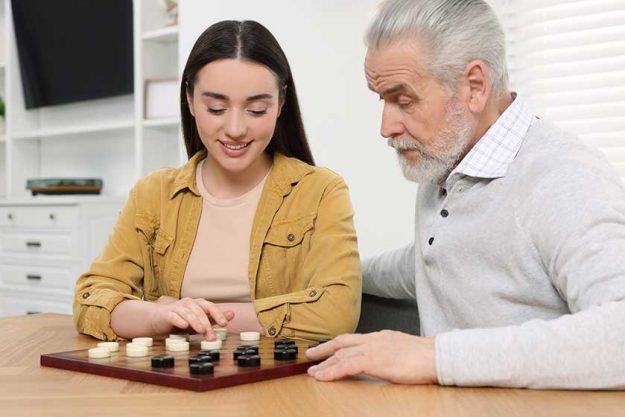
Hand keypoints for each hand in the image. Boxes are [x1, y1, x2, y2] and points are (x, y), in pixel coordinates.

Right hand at [149, 297, 234, 339]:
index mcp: (198, 304)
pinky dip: (179, 320)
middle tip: (212, 336)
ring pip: (188, 313)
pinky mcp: (167, 314)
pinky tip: (184, 325)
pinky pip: (174, 316)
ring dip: (196, 322)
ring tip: (201, 331)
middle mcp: (189, 303)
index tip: (224, 324)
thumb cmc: (181, 320)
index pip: (210, 307)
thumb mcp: (199, 321)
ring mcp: (177, 307)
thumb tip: (232, 314)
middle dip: (207, 324)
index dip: (218, 315)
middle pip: (200, 312)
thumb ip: (214, 319)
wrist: (158, 319)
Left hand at [305, 330, 437, 383]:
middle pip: (342, 342)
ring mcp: (373, 348)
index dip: (337, 344)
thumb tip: (385, 360)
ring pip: (341, 353)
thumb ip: (390, 353)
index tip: (327, 349)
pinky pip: (346, 365)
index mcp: (381, 337)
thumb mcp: (403, 350)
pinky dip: (332, 370)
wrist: (437, 356)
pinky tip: (323, 376)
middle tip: (311, 355)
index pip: (353, 338)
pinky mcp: (373, 360)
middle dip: (325, 348)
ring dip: (325, 362)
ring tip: (313, 371)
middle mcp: (374, 339)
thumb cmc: (426, 357)